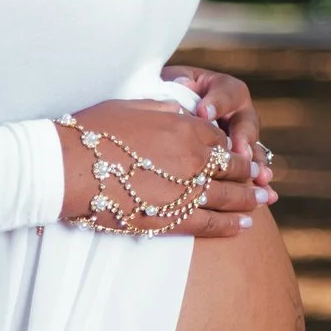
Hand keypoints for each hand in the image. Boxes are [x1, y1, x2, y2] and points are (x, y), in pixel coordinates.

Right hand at [53, 99, 264, 237]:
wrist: (68, 167)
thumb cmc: (93, 132)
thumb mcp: (131, 105)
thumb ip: (162, 106)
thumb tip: (179, 105)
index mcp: (184, 126)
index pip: (219, 136)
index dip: (230, 145)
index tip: (237, 151)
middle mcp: (193, 157)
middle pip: (231, 165)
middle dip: (248, 172)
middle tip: (260, 177)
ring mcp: (187, 189)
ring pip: (230, 196)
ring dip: (250, 199)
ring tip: (263, 201)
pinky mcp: (174, 218)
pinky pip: (213, 223)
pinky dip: (232, 225)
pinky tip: (244, 226)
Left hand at [162, 65, 273, 188]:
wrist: (168, 118)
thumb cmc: (168, 95)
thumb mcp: (170, 83)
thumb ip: (177, 83)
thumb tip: (182, 85)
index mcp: (224, 89)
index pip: (226, 93)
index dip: (217, 103)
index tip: (203, 113)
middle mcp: (239, 113)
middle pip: (246, 124)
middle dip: (242, 139)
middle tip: (237, 150)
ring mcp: (243, 139)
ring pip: (254, 150)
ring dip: (258, 165)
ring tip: (260, 177)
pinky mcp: (241, 162)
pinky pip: (253, 173)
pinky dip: (259, 185)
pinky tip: (268, 197)